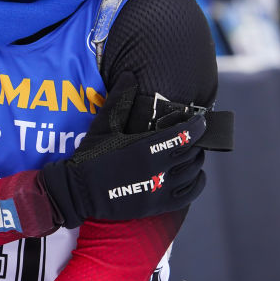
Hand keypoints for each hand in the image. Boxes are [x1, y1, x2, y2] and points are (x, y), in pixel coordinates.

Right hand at [40, 73, 207, 228]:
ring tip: (192, 152)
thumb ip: (119, 99)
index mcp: (146, 148)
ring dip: (196, 161)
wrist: (79, 192)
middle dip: (196, 142)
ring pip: (192, 173)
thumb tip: (129, 75)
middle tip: (193, 135)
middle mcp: (157, 170)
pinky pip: (188, 195)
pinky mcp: (157, 205)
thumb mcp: (103, 125)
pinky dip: (196, 183)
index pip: (184, 135)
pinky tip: (195, 176)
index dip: (197, 126)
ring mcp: (159, 190)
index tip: (201, 120)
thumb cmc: (89, 156)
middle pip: (191, 153)